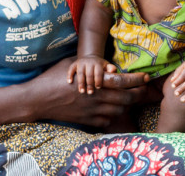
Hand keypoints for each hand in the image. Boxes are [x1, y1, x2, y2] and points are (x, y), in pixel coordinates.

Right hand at [28, 57, 148, 126]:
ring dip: (127, 104)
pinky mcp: (87, 121)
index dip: (137, 80)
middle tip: (143, 88)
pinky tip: (112, 108)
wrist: (38, 100)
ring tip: (128, 97)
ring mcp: (92, 111)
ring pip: (120, 110)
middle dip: (139, 93)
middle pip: (127, 98)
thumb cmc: (53, 77)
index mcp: (94, 81)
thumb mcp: (72, 64)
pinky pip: (108, 120)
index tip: (146, 77)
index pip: (122, 81)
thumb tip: (109, 65)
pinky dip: (114, 114)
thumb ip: (92, 64)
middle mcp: (96, 97)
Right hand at [68, 55, 114, 93]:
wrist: (90, 58)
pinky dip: (70, 75)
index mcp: (98, 63)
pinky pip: (71, 69)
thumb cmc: (100, 67)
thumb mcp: (107, 66)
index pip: (98, 72)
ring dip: (81, 82)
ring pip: (80, 73)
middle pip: (89, 74)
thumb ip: (111, 69)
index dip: (98, 80)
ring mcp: (81, 63)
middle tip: (90, 93)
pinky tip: (70, 82)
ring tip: (81, 91)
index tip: (98, 88)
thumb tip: (113, 71)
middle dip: (90, 84)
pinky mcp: (74, 64)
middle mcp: (89, 62)